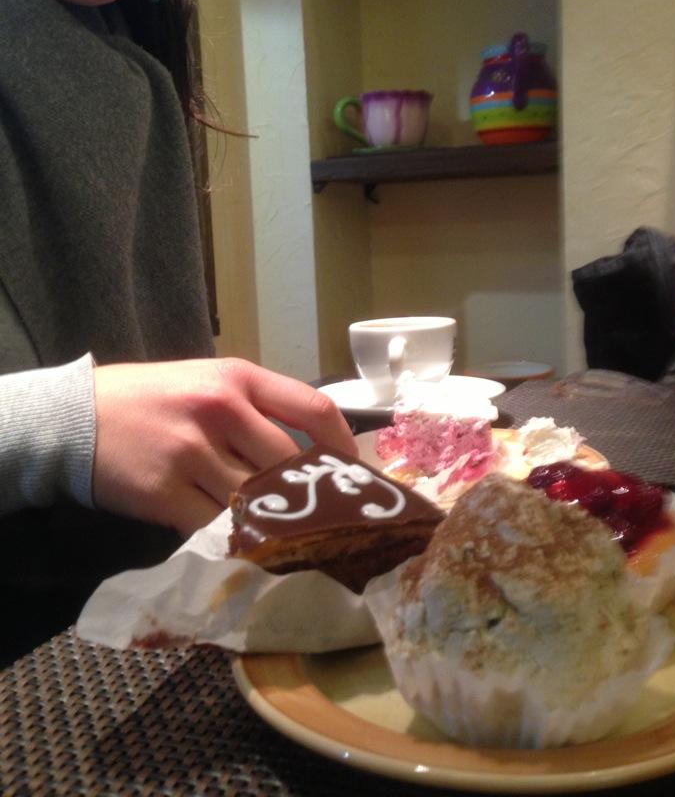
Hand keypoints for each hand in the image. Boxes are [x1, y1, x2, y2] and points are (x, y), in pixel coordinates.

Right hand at [92, 357, 356, 535]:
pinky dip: (233, 538)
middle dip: (313, 494)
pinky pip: (216, 526)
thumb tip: (311, 455)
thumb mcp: (207, 382)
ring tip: (290, 535)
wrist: (75, 417)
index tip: (355, 475)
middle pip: (292, 462)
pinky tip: (241, 543)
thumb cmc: (151, 398)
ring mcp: (193, 451)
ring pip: (258, 498)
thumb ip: (256, 409)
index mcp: (239, 377)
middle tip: (328, 517)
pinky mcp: (166, 492)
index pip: (314, 408)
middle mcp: (222, 408)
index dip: (344, 446)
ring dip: (275, 520)